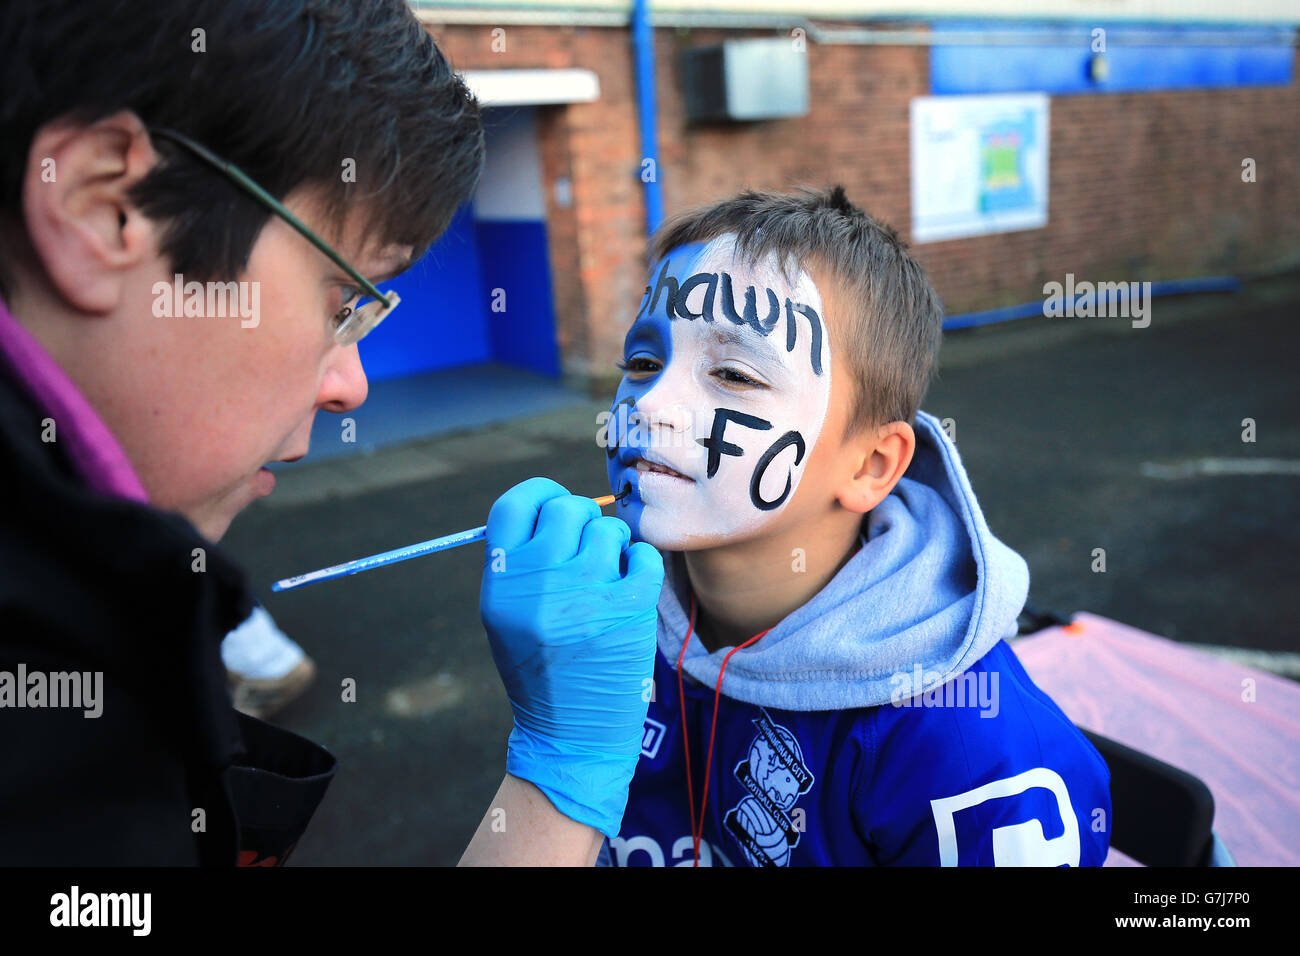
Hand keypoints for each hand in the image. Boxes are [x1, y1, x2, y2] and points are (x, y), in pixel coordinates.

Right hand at [480, 477, 663, 838]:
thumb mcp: (506, 617)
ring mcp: (585, 593)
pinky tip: (630, 588)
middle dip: (582, 523)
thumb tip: (553, 504)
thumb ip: (520, 561)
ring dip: (613, 548)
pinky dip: (641, 565)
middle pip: (567, 508)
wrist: (572, 734)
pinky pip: (643, 555)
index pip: (514, 505)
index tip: (554, 504)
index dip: (539, 495)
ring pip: (609, 530)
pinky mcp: (629, 607)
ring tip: (606, 581)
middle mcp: (539, 582)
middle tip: (586, 552)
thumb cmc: (540, 669)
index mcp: (501, 583)